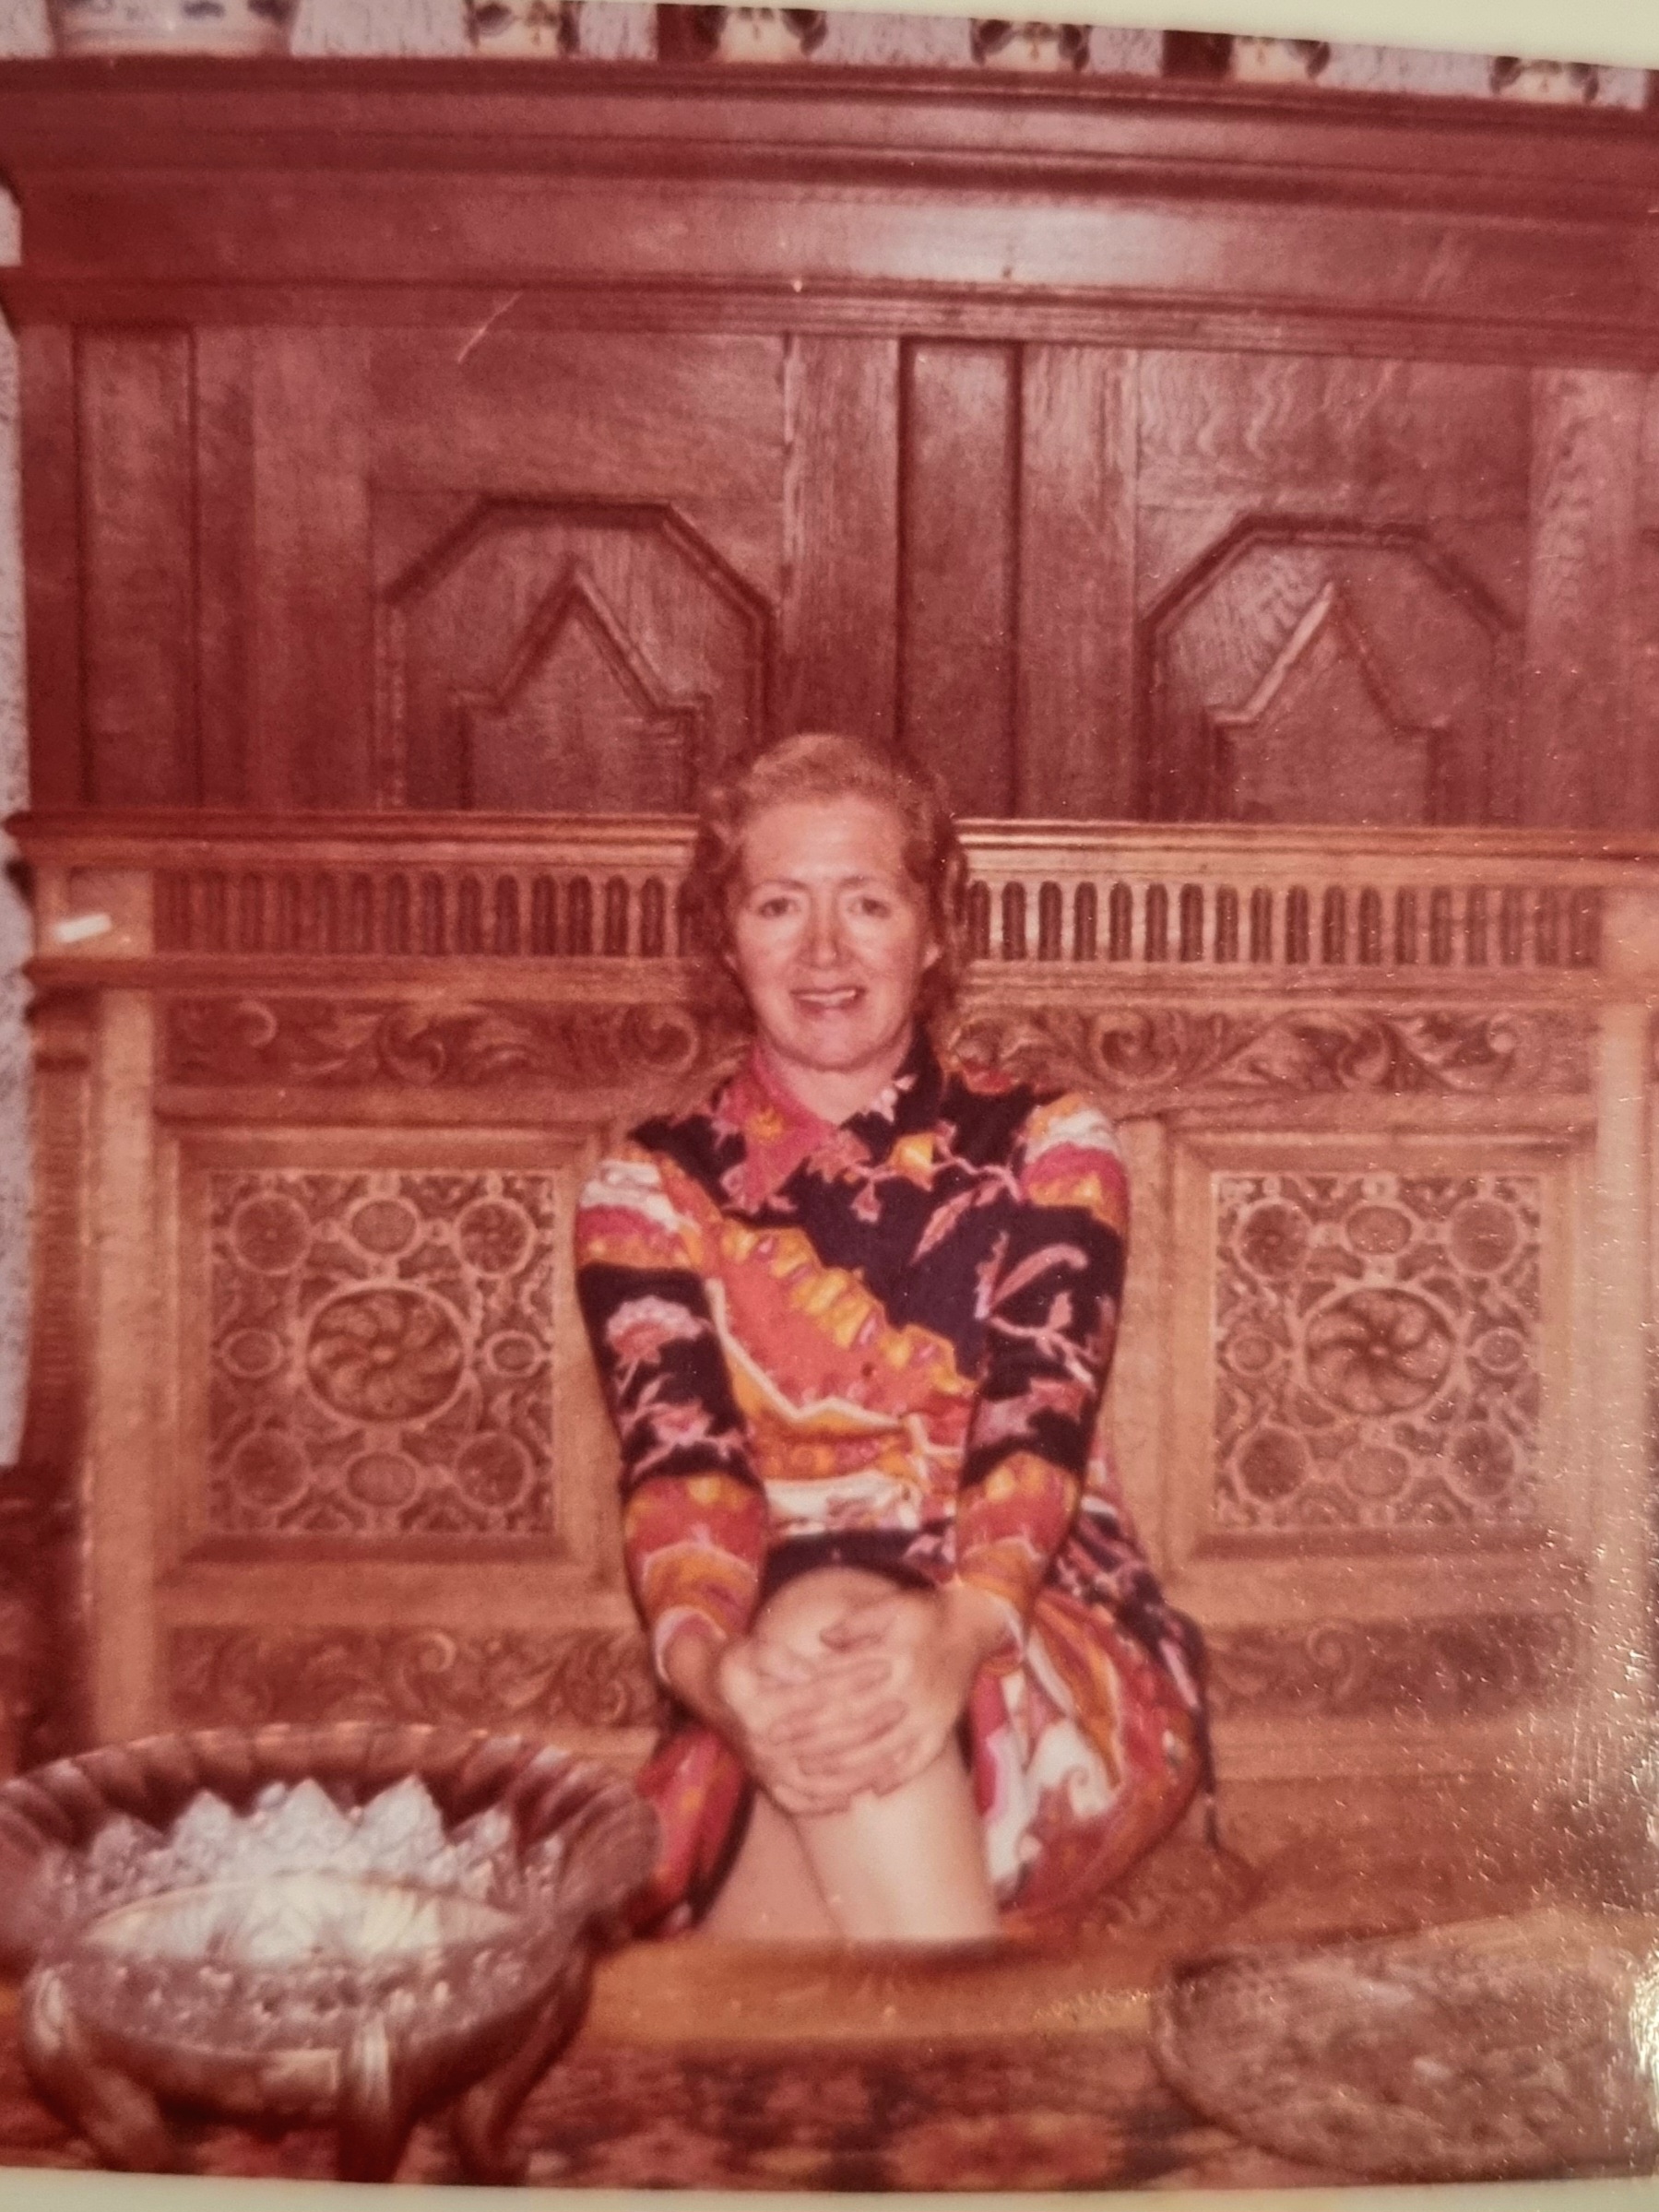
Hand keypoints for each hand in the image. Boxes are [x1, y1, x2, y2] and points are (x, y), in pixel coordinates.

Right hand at [660, 1616, 903, 1815]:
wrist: (707, 1692)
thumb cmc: (735, 1665)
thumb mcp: (748, 1649)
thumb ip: (777, 1658)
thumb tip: (809, 1669)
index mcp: (760, 1709)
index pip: (819, 1695)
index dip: (853, 1680)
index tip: (884, 1666)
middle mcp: (764, 1745)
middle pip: (827, 1738)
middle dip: (868, 1722)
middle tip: (901, 1706)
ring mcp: (767, 1770)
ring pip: (821, 1778)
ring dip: (861, 1767)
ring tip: (896, 1752)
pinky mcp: (768, 1785)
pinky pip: (802, 1802)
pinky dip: (831, 1801)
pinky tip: (858, 1795)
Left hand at [784, 1581, 1011, 1803]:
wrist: (976, 1623)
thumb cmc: (927, 1612)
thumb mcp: (891, 1605)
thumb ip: (856, 1622)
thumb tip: (821, 1638)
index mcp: (891, 1658)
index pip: (839, 1690)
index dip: (804, 1709)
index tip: (776, 1723)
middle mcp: (908, 1690)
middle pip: (853, 1724)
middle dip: (814, 1742)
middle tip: (782, 1756)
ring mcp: (928, 1714)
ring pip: (882, 1749)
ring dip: (847, 1767)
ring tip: (815, 1777)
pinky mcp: (944, 1728)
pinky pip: (920, 1760)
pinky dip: (898, 1777)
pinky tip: (874, 1791)